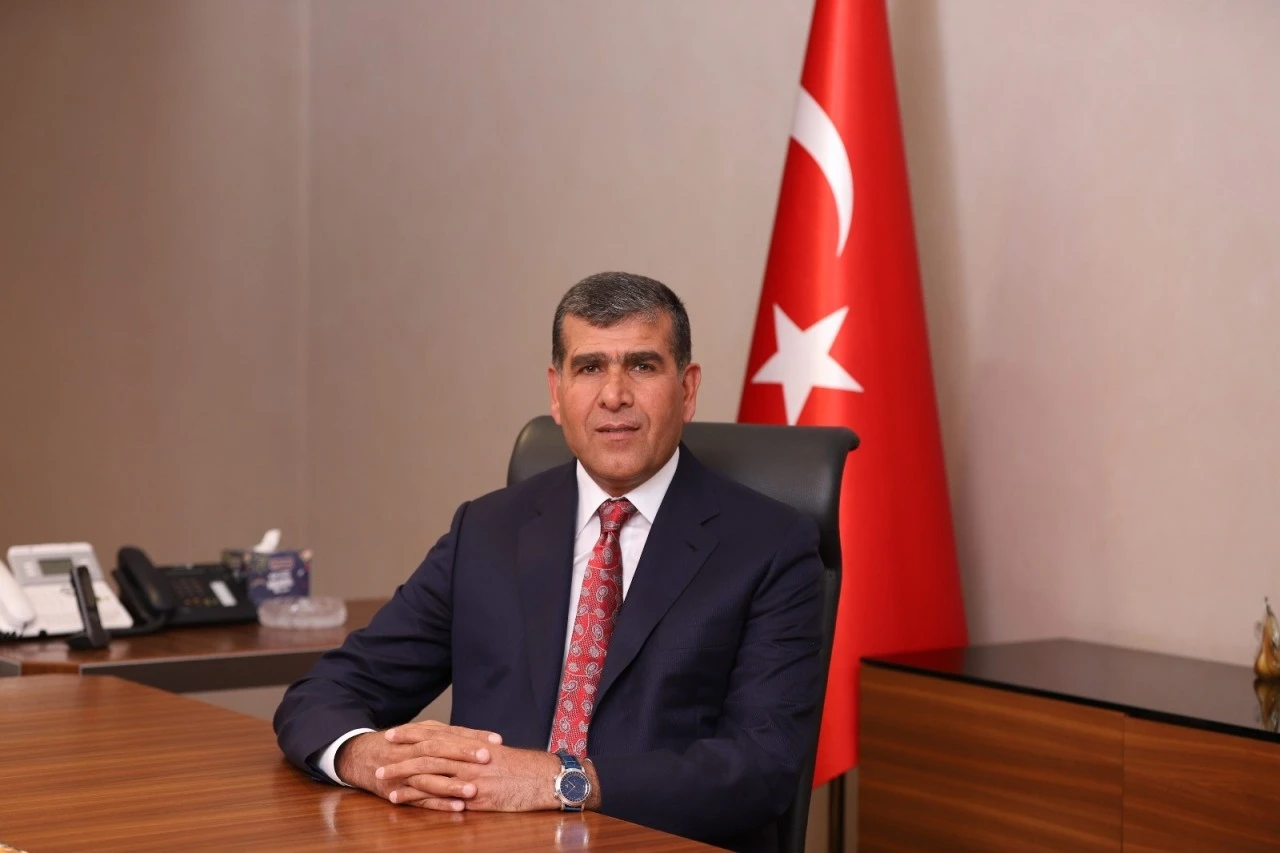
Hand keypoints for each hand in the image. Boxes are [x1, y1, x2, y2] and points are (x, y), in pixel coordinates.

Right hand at [336, 721, 501, 810]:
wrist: (361, 756)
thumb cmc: (400, 743)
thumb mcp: (421, 732)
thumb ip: (448, 734)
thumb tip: (481, 738)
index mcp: (422, 734)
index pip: (451, 733)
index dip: (473, 736)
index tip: (496, 741)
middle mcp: (413, 750)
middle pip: (439, 750)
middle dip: (463, 754)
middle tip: (486, 758)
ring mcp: (405, 771)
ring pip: (429, 776)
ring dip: (451, 784)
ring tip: (473, 790)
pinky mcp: (399, 790)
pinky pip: (420, 798)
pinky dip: (438, 803)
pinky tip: (457, 807)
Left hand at [381, 743, 565, 812]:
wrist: (547, 780)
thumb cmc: (527, 768)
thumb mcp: (500, 755)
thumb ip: (479, 753)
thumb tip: (463, 751)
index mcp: (475, 745)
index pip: (439, 734)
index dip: (415, 733)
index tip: (395, 733)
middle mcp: (469, 758)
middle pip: (428, 751)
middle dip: (401, 752)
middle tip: (380, 753)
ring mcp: (471, 778)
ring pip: (429, 772)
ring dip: (402, 774)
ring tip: (381, 778)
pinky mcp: (474, 798)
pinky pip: (440, 798)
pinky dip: (417, 798)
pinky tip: (400, 800)